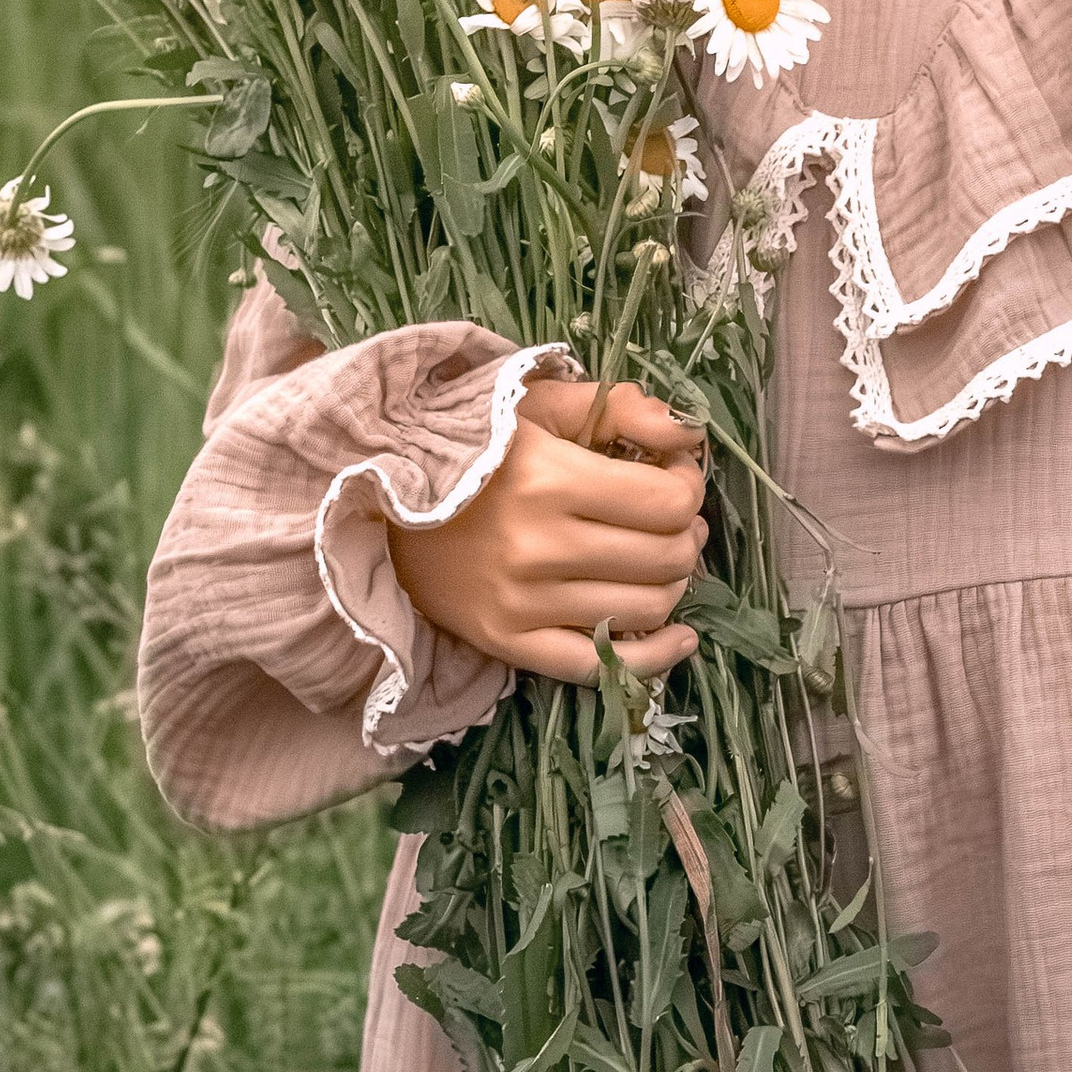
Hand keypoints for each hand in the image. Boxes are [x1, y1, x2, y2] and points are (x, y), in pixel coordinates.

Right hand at [385, 376, 706, 683]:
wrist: (380, 503)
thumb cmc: (468, 444)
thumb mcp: (538, 404)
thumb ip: (621, 408)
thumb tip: (690, 433)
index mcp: (549, 480)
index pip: (667, 503)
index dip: (687, 485)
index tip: (671, 473)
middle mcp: (539, 548)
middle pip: (665, 557)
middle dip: (684, 533)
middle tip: (669, 516)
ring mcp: (521, 604)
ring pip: (645, 609)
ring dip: (672, 582)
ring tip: (659, 557)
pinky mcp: (505, 642)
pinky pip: (598, 667)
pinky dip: (654, 657)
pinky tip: (680, 636)